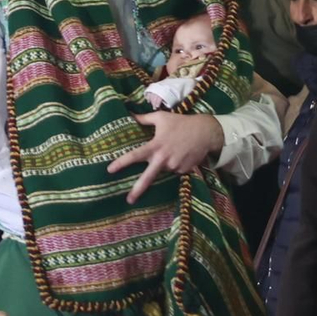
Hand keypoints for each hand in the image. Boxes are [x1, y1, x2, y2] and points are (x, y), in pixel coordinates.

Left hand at [107, 111, 225, 202]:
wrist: (207, 131)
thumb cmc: (181, 122)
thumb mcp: (161, 118)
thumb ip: (144, 119)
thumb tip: (129, 115)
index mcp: (155, 146)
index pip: (135, 156)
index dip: (121, 163)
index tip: (109, 170)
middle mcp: (164, 158)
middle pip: (148, 177)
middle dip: (139, 189)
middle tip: (129, 200)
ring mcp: (175, 166)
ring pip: (163, 170)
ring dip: (164, 164)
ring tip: (173, 150)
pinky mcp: (185, 170)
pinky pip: (175, 170)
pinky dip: (175, 164)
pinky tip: (181, 154)